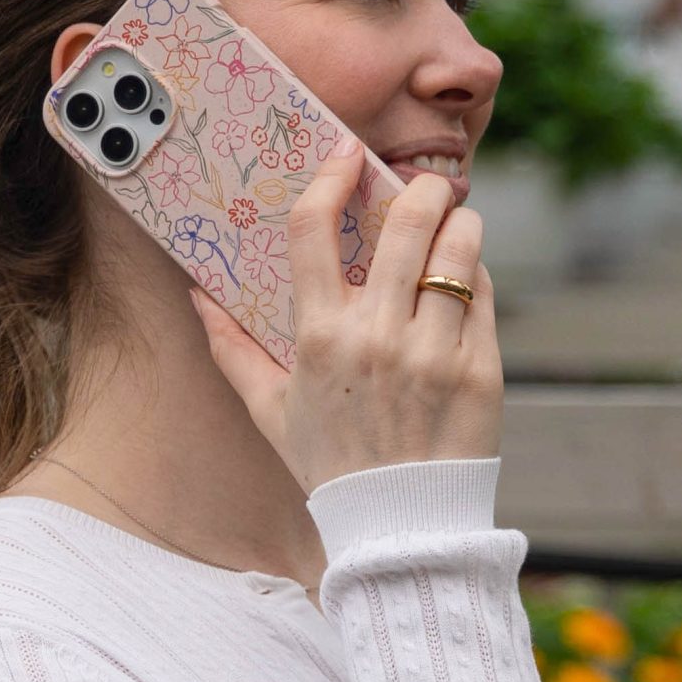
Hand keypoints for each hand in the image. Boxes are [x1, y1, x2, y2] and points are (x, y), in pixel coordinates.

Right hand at [191, 137, 502, 493]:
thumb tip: (197, 295)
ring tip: (452, 225)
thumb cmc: (332, 464)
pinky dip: (476, 274)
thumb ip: (231, 348)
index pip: (313, 229)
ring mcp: (434, 352)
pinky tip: (464, 280)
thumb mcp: (271, 410)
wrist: (402, 528)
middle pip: (407, 222)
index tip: (346, 153)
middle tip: (422, 186)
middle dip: (420, 187)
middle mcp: (377, 337)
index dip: (331, 177)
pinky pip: (485, 292)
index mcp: (319, 337)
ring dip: (458, 222)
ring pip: (459, 247)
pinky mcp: (481, 369)